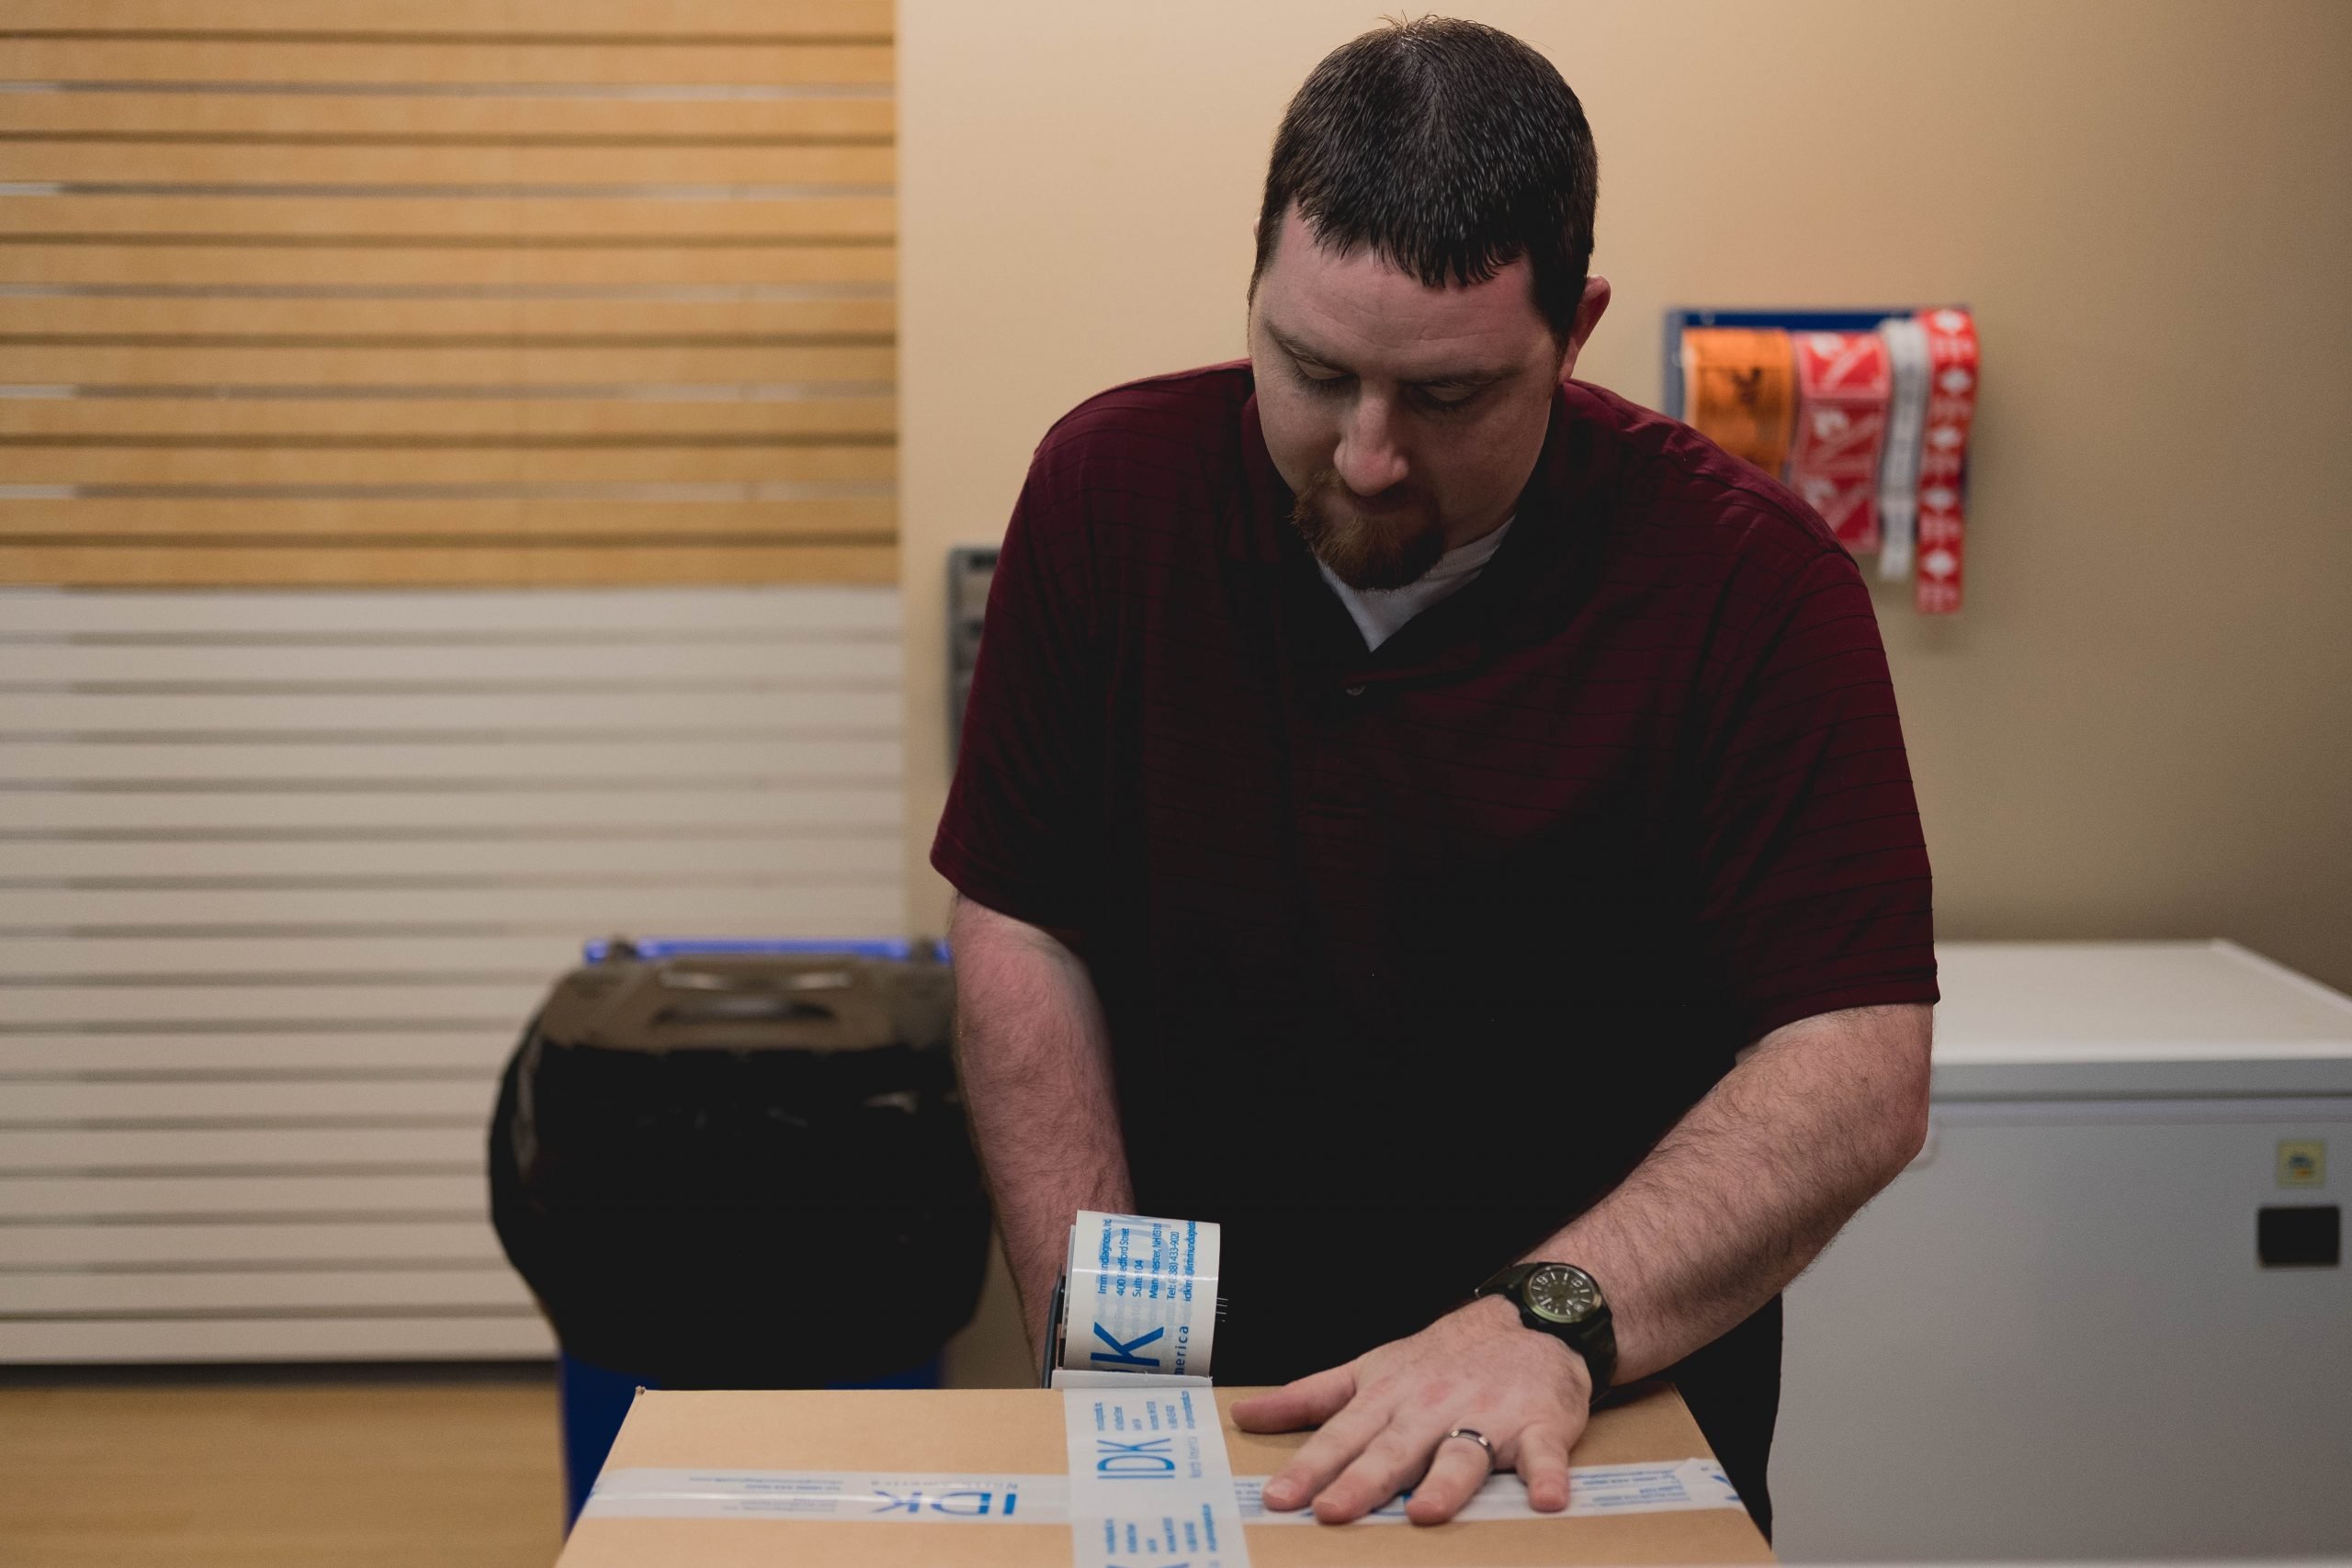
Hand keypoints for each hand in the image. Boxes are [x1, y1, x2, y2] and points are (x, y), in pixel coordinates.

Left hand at [1228, 1294, 1591, 1523]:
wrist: (1525, 1324)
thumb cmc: (1439, 1361)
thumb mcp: (1368, 1370)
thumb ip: (1308, 1398)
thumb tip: (1244, 1414)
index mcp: (1388, 1397)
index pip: (1341, 1436)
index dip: (1309, 1468)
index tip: (1280, 1498)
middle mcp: (1432, 1408)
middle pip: (1393, 1450)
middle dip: (1362, 1481)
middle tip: (1332, 1511)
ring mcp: (1486, 1417)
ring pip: (1463, 1454)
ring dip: (1446, 1483)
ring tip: (1426, 1512)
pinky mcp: (1538, 1427)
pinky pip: (1544, 1455)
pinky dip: (1549, 1475)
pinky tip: (1548, 1500)